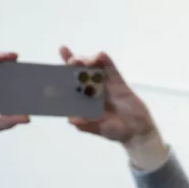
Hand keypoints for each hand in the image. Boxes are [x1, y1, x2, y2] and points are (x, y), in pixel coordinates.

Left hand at [58, 46, 167, 169]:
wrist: (137, 131)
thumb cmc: (116, 131)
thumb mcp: (98, 129)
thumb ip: (85, 124)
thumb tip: (71, 119)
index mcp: (83, 100)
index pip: (69, 84)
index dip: (60, 74)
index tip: (50, 69)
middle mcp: (92, 89)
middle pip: (79, 71)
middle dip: (72, 62)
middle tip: (71, 61)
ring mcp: (105, 84)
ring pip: (93, 66)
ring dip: (87, 60)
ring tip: (84, 62)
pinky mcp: (118, 81)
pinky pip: (111, 68)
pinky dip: (105, 60)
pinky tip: (100, 56)